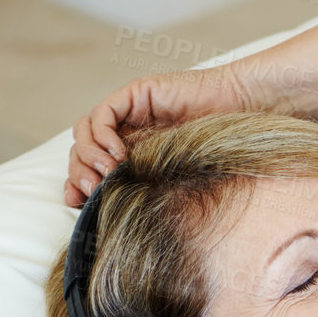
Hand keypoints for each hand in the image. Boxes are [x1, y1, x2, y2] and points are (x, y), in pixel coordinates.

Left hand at [63, 65, 244, 206]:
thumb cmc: (217, 153)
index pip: (89, 169)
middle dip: (80, 173)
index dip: (76, 185)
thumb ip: (143, 192)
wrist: (241, 117)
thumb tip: (112, 220)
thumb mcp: (172, 183)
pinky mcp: (134, 96)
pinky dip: (102, 136)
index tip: (78, 203)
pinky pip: (102, 115)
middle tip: (93, 191)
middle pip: (81, 151)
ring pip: (85, 132)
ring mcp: (127, 114)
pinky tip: (119, 155)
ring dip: (88, 157)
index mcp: (130, 157)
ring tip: (107, 175)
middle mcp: (124, 134)